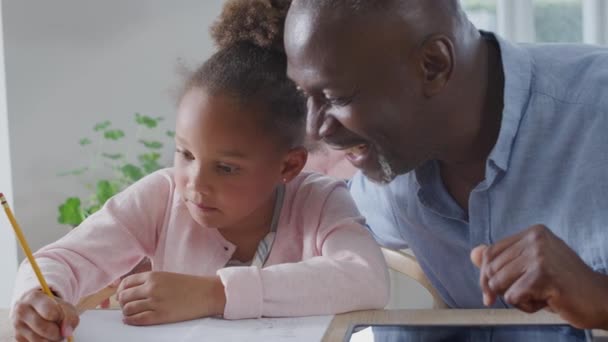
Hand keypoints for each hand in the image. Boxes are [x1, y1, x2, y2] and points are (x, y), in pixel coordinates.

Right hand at [12, 288, 78, 340]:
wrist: (34, 307)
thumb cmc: (52, 306)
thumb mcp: (64, 305)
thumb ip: (70, 317)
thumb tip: (67, 333)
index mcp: (34, 297)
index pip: (50, 312)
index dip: (61, 317)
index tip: (62, 317)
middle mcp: (21, 310)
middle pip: (44, 328)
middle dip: (57, 333)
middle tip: (61, 330)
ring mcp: (17, 325)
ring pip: (39, 340)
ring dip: (52, 340)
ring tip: (55, 332)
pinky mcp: (18, 337)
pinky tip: (46, 336)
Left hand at [116, 271, 225, 325]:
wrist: (207, 293)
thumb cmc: (189, 285)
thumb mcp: (167, 276)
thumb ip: (150, 281)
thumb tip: (131, 289)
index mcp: (153, 276)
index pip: (126, 283)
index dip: (121, 290)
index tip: (122, 295)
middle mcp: (152, 288)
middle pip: (124, 296)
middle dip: (122, 302)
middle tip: (126, 305)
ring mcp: (156, 302)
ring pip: (128, 309)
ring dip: (126, 312)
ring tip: (130, 313)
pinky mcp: (161, 315)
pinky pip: (138, 319)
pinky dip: (131, 321)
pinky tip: (130, 320)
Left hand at [471, 224, 607, 328]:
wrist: (600, 299)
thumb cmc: (564, 285)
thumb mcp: (531, 267)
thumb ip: (503, 259)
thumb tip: (473, 253)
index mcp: (532, 233)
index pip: (490, 253)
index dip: (485, 276)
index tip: (489, 293)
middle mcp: (535, 239)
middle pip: (491, 269)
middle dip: (500, 290)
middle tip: (524, 297)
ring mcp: (540, 256)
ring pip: (499, 284)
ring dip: (517, 298)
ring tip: (540, 296)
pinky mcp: (542, 275)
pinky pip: (513, 297)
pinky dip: (526, 307)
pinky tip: (547, 301)